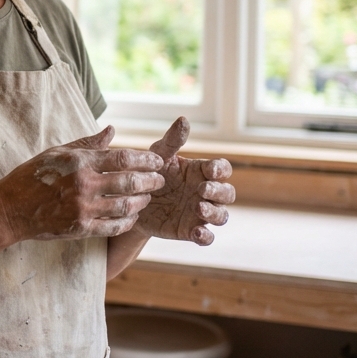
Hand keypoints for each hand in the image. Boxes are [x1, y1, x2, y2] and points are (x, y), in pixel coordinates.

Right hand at [0, 126, 165, 242]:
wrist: (9, 209)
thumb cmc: (31, 176)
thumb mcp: (57, 152)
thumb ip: (87, 144)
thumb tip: (112, 131)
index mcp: (79, 162)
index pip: (122, 158)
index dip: (145, 159)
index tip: (157, 161)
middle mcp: (83, 184)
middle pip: (129, 182)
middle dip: (151, 181)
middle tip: (160, 180)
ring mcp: (82, 208)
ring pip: (125, 206)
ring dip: (142, 202)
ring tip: (148, 197)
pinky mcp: (80, 228)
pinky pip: (113, 226)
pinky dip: (127, 221)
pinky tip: (132, 216)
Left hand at [132, 117, 235, 245]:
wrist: (129, 201)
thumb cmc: (147, 173)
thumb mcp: (157, 157)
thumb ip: (172, 142)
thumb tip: (184, 119)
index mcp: (201, 172)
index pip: (222, 170)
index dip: (220, 170)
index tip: (209, 171)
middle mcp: (205, 193)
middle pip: (227, 193)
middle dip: (219, 191)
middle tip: (202, 189)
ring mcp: (200, 213)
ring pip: (222, 216)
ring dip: (214, 213)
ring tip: (197, 207)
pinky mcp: (191, 231)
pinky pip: (207, 237)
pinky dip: (207, 237)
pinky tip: (198, 233)